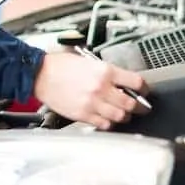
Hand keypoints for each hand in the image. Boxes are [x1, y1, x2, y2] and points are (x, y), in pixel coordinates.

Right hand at [32, 51, 149, 129]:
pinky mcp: (83, 115)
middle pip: (131, 103)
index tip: (144, 91)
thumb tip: (122, 81)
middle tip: (141, 107)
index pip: (136, 82)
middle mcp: (101, 88)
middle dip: (140, 106)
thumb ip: (106, 72)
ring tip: (124, 113)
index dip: (144, 88)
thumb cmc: (60, 65)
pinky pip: (104, 124)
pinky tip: (108, 118)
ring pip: (120, 116)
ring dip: (125, 116)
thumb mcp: (88, 61)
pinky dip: (109, 123)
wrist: (40, 74)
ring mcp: (92, 103)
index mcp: (105, 71)